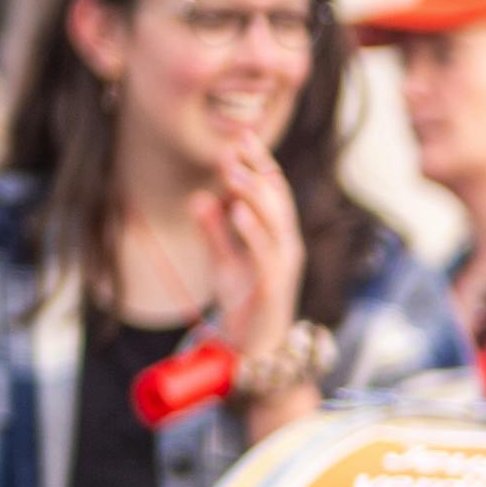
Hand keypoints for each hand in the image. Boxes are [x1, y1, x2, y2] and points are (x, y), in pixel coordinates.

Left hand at [194, 130, 307, 380]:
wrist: (257, 350)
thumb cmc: (245, 304)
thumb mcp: (225, 261)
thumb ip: (215, 231)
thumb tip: (198, 198)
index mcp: (278, 236)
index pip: (273, 191)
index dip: (259, 162)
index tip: (240, 136)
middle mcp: (287, 245)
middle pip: (278, 198)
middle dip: (257, 169)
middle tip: (234, 144)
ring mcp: (284, 264)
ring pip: (275, 220)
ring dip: (252, 193)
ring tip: (230, 171)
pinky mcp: (275, 285)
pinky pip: (265, 251)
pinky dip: (251, 229)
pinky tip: (235, 209)